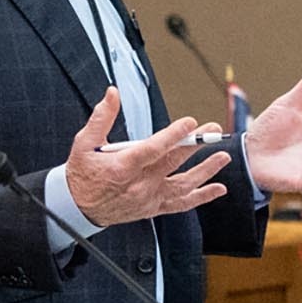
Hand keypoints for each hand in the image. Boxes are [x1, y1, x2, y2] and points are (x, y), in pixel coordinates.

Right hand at [67, 87, 232, 226]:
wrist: (78, 208)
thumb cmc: (82, 174)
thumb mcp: (84, 143)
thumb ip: (102, 117)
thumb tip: (112, 93)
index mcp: (122, 167)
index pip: (153, 149)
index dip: (174, 136)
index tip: (191, 122)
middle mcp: (139, 185)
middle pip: (173, 163)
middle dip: (196, 146)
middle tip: (213, 131)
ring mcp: (148, 198)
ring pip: (183, 185)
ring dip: (206, 171)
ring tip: (223, 156)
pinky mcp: (153, 208)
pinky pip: (181, 204)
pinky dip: (201, 197)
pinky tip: (218, 189)